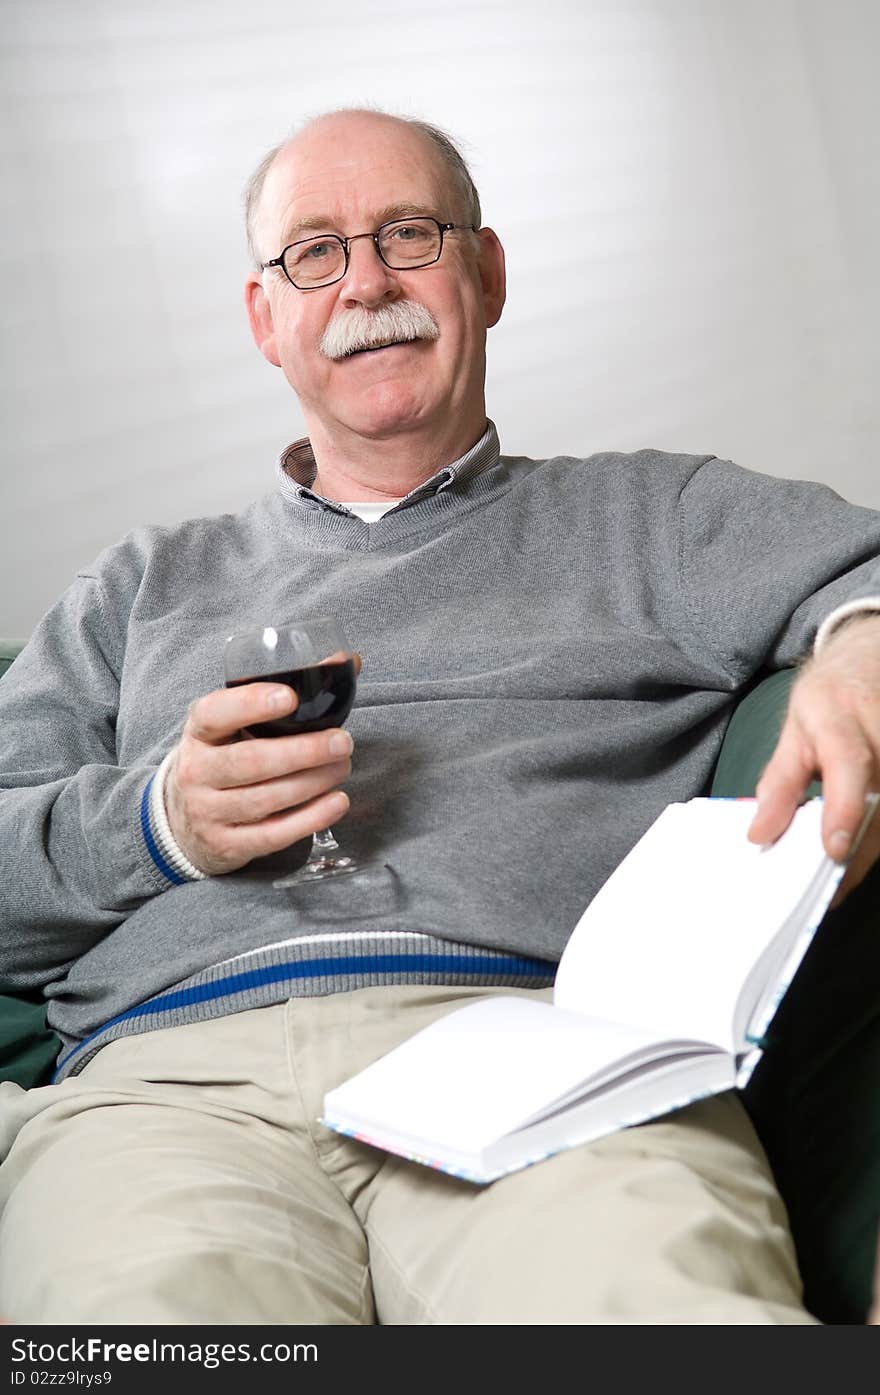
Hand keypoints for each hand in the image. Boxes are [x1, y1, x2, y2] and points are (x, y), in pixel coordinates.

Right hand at [164, 681, 353, 874]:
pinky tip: (337, 802)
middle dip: (301, 751)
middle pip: (249, 761)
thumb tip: (348, 661)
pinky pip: (272, 835)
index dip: (251, 704)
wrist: (183, 821)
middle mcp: (196, 772)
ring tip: (343, 766)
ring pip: (264, 799)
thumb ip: (287, 694)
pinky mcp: (226, 845)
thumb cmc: (224, 759)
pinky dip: (309, 820)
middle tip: (341, 741)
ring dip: (311, 783)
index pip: (214, 714)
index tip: (290, 697)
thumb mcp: (236, 726)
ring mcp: (207, 812)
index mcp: (198, 732)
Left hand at [747, 616, 879, 902]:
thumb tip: (759, 834)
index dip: (843, 808)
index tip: (833, 850)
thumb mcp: (794, 729)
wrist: (871, 656)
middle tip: (831, 882)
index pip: (847, 761)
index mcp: (837, 713)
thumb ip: (778, 782)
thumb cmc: (830, 698)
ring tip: (846, 869)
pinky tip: (864, 846)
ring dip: (874, 842)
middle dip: (861, 844)